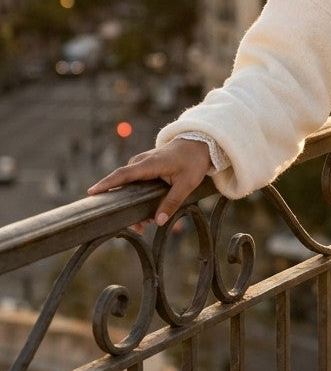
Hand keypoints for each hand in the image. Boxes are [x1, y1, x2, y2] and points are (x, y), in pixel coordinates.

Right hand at [87, 139, 211, 226]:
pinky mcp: (144, 166)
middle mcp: (141, 162)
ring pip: (129, 185)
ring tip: (145, 223)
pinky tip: (148, 212)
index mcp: (149, 164)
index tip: (92, 192)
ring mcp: (141, 163)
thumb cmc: (192, 161)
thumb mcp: (187, 184)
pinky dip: (137, 197)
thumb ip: (172, 202)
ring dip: (133, 204)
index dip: (106, 183)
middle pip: (123, 184)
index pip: (123, 174)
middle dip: (124, 206)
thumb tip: (158, 221)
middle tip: (136, 227)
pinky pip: (134, 182)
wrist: (198, 143)